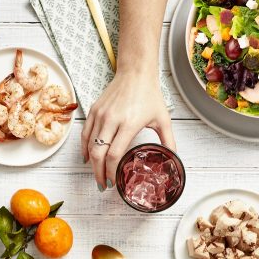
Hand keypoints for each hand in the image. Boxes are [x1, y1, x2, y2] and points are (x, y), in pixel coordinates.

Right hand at [80, 71, 174, 190]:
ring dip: (92, 164)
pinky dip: (85, 148)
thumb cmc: (150, 95)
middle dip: (99, 173)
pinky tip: (87, 158)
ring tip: (97, 175)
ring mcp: (100, 114)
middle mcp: (112, 119)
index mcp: (129, 123)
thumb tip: (174, 159)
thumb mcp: (163, 119)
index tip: (115, 183)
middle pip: (99, 153)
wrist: (136, 73)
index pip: (114, 155)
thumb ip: (169, 141)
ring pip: (90, 145)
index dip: (112, 172)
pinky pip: (85, 133)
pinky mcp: (94, 110)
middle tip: (103, 185)